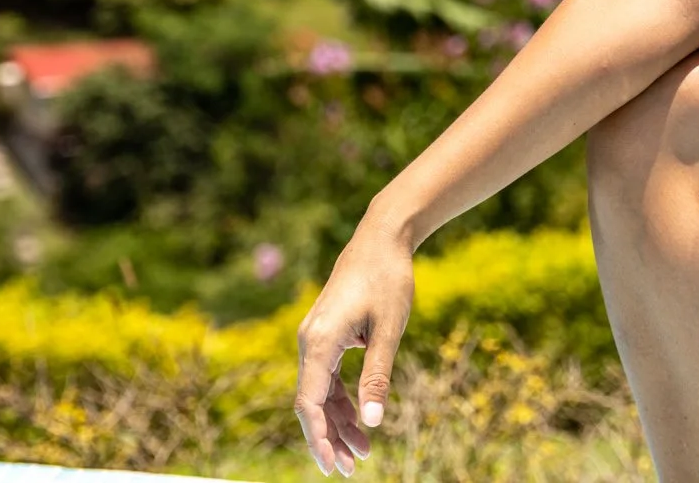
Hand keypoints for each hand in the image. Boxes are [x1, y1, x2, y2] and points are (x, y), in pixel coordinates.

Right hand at [293, 202, 417, 475]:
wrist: (382, 238)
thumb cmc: (388, 280)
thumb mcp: (388, 331)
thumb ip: (377, 377)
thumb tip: (373, 421)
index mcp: (319, 341)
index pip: (309, 403)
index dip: (319, 438)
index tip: (334, 466)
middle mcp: (309, 341)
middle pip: (311, 403)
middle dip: (330, 438)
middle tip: (352, 469)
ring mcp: (316, 338)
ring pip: (320, 392)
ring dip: (339, 422)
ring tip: (363, 452)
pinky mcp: (327, 335)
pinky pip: (328, 377)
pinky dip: (342, 399)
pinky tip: (361, 419)